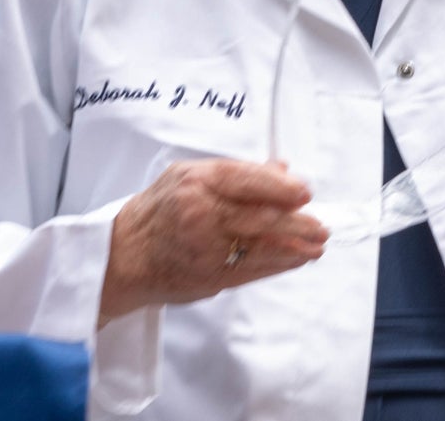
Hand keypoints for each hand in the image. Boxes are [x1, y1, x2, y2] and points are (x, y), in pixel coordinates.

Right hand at [98, 158, 327, 326]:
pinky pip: (252, 270)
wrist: (122, 255)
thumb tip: (282, 168)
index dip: (282, 188)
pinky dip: (278, 265)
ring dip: (295, 247)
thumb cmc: (159, 210)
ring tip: (317, 245)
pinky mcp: (208, 276)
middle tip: (321, 225)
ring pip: (261, 247)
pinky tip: (296, 259)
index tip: (305, 193)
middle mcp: (201, 214)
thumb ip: (237, 173)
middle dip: (298, 222)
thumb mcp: (188, 177)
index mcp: (197, 182)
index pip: (248, 181)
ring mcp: (205, 248)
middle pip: (260, 217)